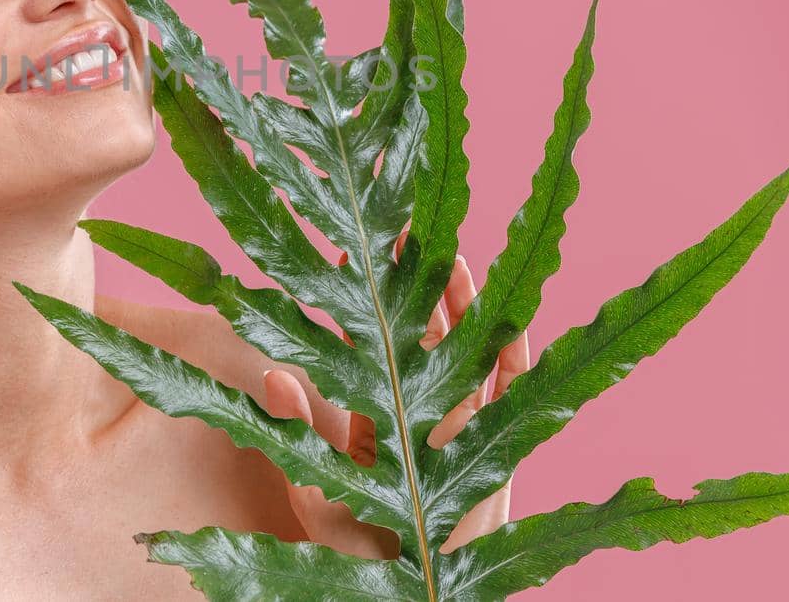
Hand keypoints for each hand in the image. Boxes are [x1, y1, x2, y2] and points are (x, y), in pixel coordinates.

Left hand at [261, 238, 531, 558]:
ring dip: (466, 301)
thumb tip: (273, 375)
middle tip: (407, 222)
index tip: (351, 242)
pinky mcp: (502, 442)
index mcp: (374, 404)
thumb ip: (302, 439)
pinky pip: (513, 388)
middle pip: (423, 324)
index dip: (361, 286)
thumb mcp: (320, 496)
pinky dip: (515, 353)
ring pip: (468, 344)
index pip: (366, 332)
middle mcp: (420, 401)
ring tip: (455, 256)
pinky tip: (512, 321)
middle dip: (418, 275)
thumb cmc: (359, 551)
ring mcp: (464, 417)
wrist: (417, 592)